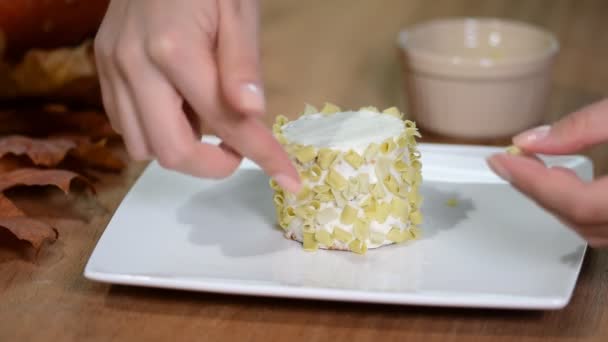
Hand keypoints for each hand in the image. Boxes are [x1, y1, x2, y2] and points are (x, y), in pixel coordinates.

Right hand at [94, 0, 299, 191]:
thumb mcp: (238, 8)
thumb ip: (242, 62)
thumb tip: (253, 113)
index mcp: (175, 50)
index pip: (226, 122)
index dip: (262, 155)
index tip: (289, 179)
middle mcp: (135, 66)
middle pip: (170, 151)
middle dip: (212, 166)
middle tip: (238, 152)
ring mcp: (112, 67)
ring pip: (140, 145)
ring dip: (180, 149)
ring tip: (207, 124)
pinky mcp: (101, 66)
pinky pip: (123, 122)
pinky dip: (154, 131)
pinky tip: (176, 109)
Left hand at [487, 99, 607, 246]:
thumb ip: (584, 126)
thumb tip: (528, 141)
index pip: (576, 202)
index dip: (532, 182)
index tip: (498, 161)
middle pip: (582, 220)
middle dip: (541, 191)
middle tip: (512, 161)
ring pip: (594, 229)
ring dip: (558, 201)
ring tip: (535, 167)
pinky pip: (605, 224)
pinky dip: (580, 206)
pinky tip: (567, 180)